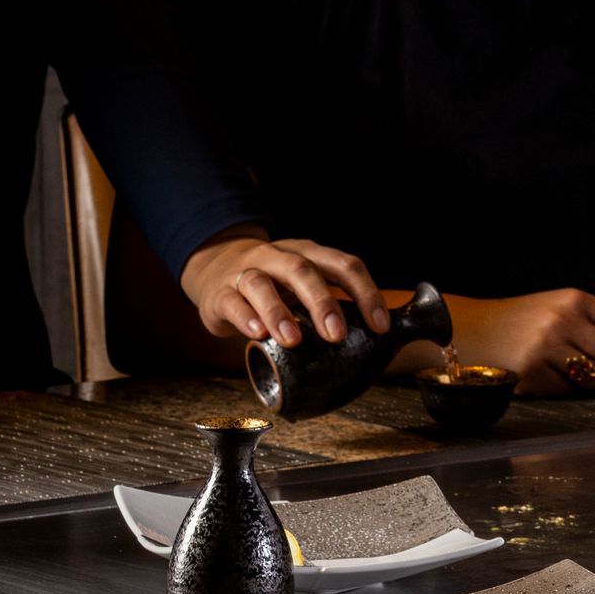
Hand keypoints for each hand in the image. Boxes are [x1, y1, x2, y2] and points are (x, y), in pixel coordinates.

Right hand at [182, 230, 387, 350]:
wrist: (214, 268)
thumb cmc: (274, 283)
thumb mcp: (303, 283)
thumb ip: (331, 303)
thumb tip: (372, 336)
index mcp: (308, 254)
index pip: (343, 265)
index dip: (365, 293)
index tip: (380, 326)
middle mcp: (278, 257)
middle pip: (302, 270)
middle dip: (322, 302)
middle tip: (336, 335)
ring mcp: (246, 272)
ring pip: (261, 284)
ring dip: (279, 311)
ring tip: (294, 340)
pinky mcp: (220, 293)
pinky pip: (232, 302)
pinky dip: (246, 317)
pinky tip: (258, 335)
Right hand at [439, 290, 594, 397]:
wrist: (471, 329)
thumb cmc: (522, 320)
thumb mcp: (560, 306)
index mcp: (577, 300)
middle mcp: (565, 321)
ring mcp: (548, 347)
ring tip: (579, 374)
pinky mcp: (533, 373)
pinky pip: (569, 392)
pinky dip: (568, 390)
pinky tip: (551, 378)